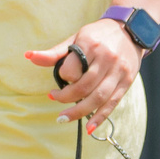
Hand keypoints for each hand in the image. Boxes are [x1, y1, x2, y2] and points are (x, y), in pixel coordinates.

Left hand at [27, 18, 143, 130]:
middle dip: (66, 98)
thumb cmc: (99, 35)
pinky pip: (112, 103)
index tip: (61, 77)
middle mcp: (106, 58)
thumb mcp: (76, 38)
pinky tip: (90, 128)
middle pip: (84, 87)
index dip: (63, 76)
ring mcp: (118, 71)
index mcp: (91, 45)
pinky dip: (100, 117)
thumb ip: (54, 52)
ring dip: (79, 112)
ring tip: (64, 118)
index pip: (72, 69)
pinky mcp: (127, 81)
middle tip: (55, 99)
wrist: (131, 31)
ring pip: (98, 97)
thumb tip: (28, 56)